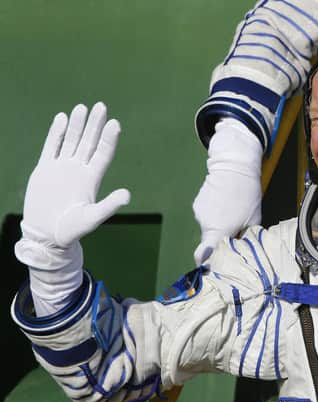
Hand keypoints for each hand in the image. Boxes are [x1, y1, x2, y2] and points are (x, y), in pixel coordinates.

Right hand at [18, 102, 129, 253]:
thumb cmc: (71, 231)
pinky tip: (62, 118)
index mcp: (92, 179)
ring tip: (83, 107)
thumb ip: (109, 206)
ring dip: (78, 125)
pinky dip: (57, 133)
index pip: (103, 154)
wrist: (46, 236)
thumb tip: (128, 195)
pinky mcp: (45, 169)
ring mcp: (62, 168)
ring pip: (71, 141)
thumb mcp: (92, 218)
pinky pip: (52, 147)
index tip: (115, 124)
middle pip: (90, 142)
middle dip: (95, 125)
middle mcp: (79, 170)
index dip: (109, 139)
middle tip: (101, 106)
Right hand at [193, 118, 261, 264]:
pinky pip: (206, 216)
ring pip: (209, 228)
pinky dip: (215, 214)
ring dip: (220, 225)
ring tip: (233, 212)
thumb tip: (241, 249)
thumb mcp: (253, 219)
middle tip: (237, 230)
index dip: (207, 263)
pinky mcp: (197, 204)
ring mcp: (199, 213)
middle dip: (222, 240)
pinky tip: (225, 204)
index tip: (211, 267)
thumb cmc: (246, 193)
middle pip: (211, 241)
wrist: (234, 166)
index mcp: (219, 229)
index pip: (205, 254)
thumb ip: (246, 238)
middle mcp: (205, 223)